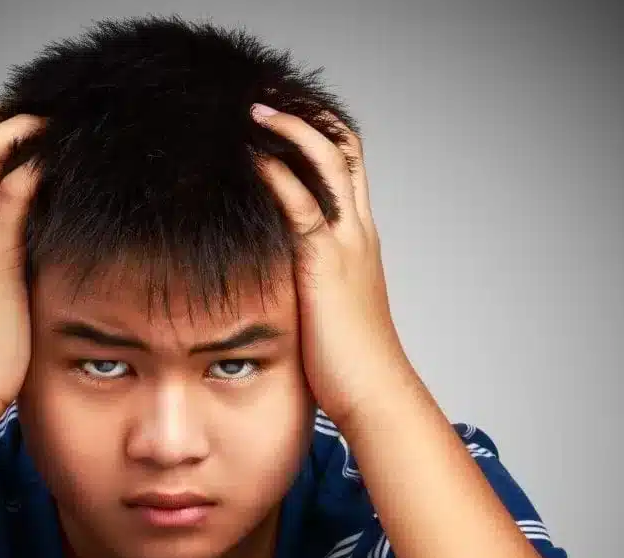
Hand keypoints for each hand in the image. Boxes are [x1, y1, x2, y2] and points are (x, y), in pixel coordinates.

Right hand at [0, 105, 46, 411]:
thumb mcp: (5, 286)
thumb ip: (21, 255)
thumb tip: (56, 239)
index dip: (1, 125)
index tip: (41, 120)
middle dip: (12, 113)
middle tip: (55, 111)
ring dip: (23, 128)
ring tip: (62, 123)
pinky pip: (11, 196)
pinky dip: (34, 169)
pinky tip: (64, 162)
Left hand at [250, 104, 415, 430]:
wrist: (373, 392)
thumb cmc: (346, 363)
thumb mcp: (325, 310)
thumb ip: (304, 283)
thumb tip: (272, 280)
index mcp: (358, 241)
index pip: (346, 168)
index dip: (318, 136)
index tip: (281, 120)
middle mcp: (357, 232)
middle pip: (344, 149)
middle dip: (306, 118)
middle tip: (264, 100)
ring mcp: (346, 244)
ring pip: (327, 163)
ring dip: (289, 131)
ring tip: (253, 111)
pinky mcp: (326, 263)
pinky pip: (302, 203)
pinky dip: (276, 174)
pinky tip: (250, 158)